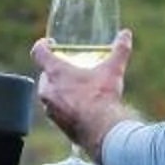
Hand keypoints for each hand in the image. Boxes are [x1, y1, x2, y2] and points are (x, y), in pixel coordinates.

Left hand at [31, 29, 134, 158]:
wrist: (102, 130)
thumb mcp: (113, 70)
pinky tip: (81, 107)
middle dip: (56, 70)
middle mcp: (48, 90)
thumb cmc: (103, 97)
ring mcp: (50, 108)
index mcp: (56, 72)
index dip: (41, 45)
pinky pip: (56, 109)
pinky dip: (65, 105)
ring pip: (50, 93)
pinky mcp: (56, 123)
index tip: (48, 43)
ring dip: (60, 89)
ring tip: (77, 89)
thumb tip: (126, 34)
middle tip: (71, 69)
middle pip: (45, 74)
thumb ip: (119, 50)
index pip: (39, 53)